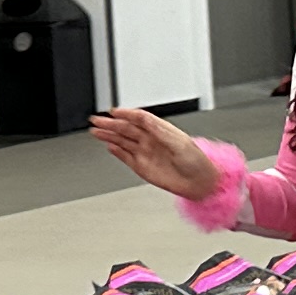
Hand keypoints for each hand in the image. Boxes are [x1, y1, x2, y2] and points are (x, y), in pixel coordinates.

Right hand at [89, 106, 220, 199]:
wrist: (200, 183)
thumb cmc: (196, 161)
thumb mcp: (179, 142)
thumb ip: (159, 131)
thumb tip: (143, 120)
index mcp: (160, 130)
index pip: (139, 118)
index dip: (126, 113)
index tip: (113, 111)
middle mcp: (151, 140)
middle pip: (126, 129)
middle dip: (110, 124)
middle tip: (96, 120)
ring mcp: (145, 153)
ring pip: (122, 141)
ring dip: (109, 135)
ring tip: (96, 131)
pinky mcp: (142, 166)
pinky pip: (125, 157)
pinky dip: (116, 151)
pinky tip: (109, 146)